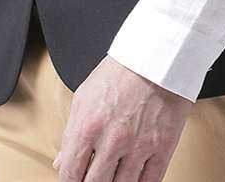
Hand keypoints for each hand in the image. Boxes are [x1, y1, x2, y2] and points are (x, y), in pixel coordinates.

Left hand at [52, 55, 192, 181]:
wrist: (157, 55)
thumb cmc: (122, 71)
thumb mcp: (85, 96)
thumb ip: (72, 133)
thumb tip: (62, 161)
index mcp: (88, 126)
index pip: (70, 174)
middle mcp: (112, 140)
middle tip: (93, 179)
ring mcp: (138, 147)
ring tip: (112, 178)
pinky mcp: (162, 148)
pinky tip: (133, 181)